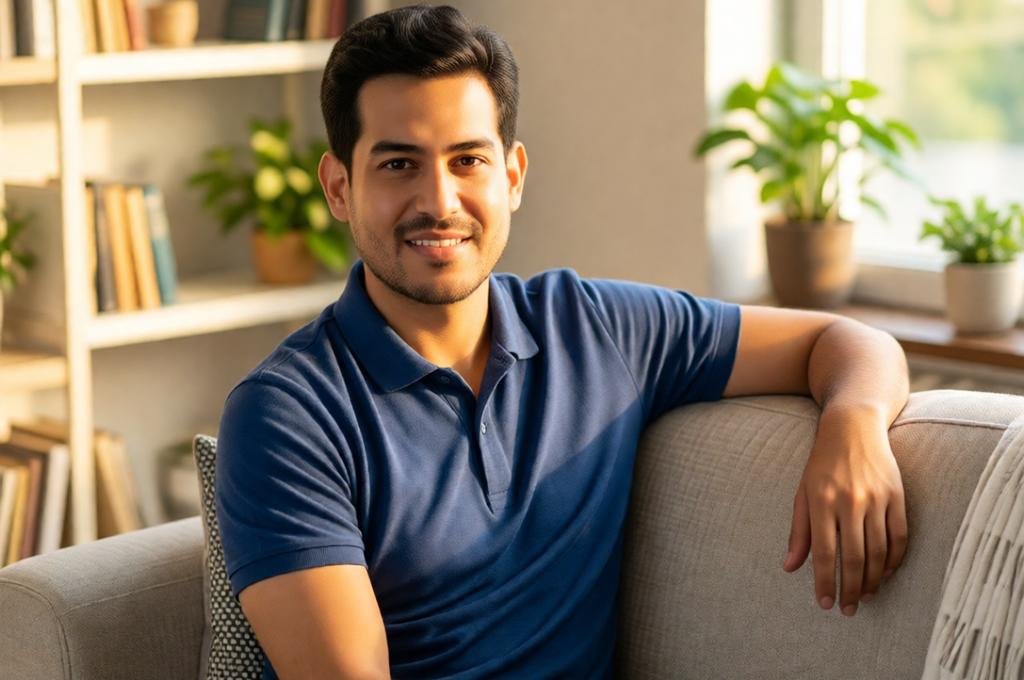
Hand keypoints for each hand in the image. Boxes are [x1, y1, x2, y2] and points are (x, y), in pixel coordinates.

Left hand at [782, 406, 907, 615]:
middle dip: (850, 589)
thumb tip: (790, 568)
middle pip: (854, 558)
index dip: (824, 582)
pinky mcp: (897, 496)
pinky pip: (900, 537)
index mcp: (821, 501)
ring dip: (873, 580)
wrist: (853, 427)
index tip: (825, 604)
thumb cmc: (821, 464)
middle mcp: (849, 501)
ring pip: (879, 552)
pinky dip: (895, 560)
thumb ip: (798, 532)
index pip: (823, 553)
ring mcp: (876, 499)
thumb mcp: (802, 493)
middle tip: (848, 610)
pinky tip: (885, 574)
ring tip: (865, 596)